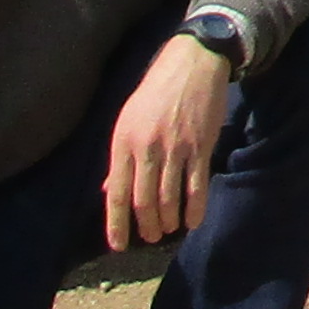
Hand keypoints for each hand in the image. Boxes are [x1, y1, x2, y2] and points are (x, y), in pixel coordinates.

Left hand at [104, 34, 230, 252]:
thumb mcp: (128, 119)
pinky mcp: (200, 145)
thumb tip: (109, 190)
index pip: (117, 193)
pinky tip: (192, 221)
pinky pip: (196, 186)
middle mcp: (147, 147)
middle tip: (150, 238)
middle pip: (144, 201)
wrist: (193, 62)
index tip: (118, 246)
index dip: (117, 224)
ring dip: (168, 221)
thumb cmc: (156, 91)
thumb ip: (120, 158)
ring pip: (169, 198)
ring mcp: (175, 147)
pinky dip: (195, 208)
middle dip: (146, 226)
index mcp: (123, 141)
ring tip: (168, 230)